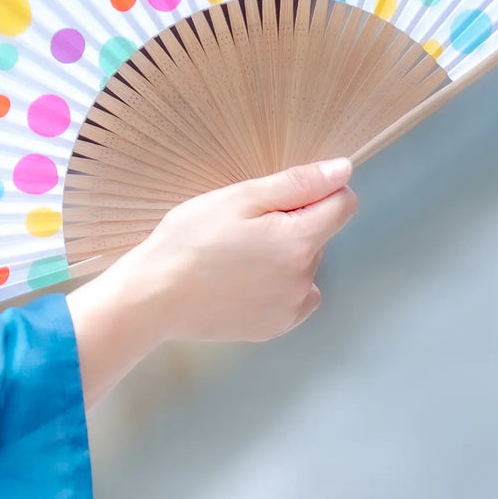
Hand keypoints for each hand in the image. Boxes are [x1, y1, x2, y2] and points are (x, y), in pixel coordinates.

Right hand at [66, 158, 356, 407]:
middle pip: (319, 236)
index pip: (343, 205)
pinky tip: (241, 281)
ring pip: (304, 266)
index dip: (319, 191)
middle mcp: (305, 279)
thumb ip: (298, 184)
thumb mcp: (240, 198)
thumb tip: (344, 170)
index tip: (283, 195)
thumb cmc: (190, 239)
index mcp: (299, 241)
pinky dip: (276, 285)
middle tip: (243, 226)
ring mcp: (290, 308)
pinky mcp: (274, 328)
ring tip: (236, 255)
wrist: (153, 298)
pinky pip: (292, 297)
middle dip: (293, 224)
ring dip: (284, 255)